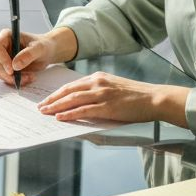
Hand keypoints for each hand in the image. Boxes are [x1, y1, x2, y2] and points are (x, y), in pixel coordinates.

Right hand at [0, 26, 76, 85]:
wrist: (47, 52)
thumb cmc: (43, 45)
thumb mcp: (39, 48)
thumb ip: (28, 55)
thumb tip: (15, 65)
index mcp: (6, 36)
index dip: (1, 59)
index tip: (12, 69)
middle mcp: (1, 46)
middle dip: (6, 72)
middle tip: (20, 78)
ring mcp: (2, 57)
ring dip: (11, 78)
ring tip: (28, 77)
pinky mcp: (5, 67)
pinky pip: (4, 77)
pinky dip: (14, 80)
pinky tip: (26, 78)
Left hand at [36, 71, 189, 126]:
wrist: (154, 98)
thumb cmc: (136, 95)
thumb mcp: (113, 87)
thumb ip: (98, 90)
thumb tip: (82, 101)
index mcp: (98, 77)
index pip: (72, 85)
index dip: (57, 93)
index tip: (46, 99)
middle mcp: (98, 83)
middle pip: (68, 91)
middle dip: (52, 99)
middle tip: (40, 107)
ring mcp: (102, 94)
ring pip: (73, 99)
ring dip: (56, 106)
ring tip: (45, 112)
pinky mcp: (107, 106)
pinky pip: (84, 110)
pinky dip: (70, 114)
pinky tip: (60, 117)